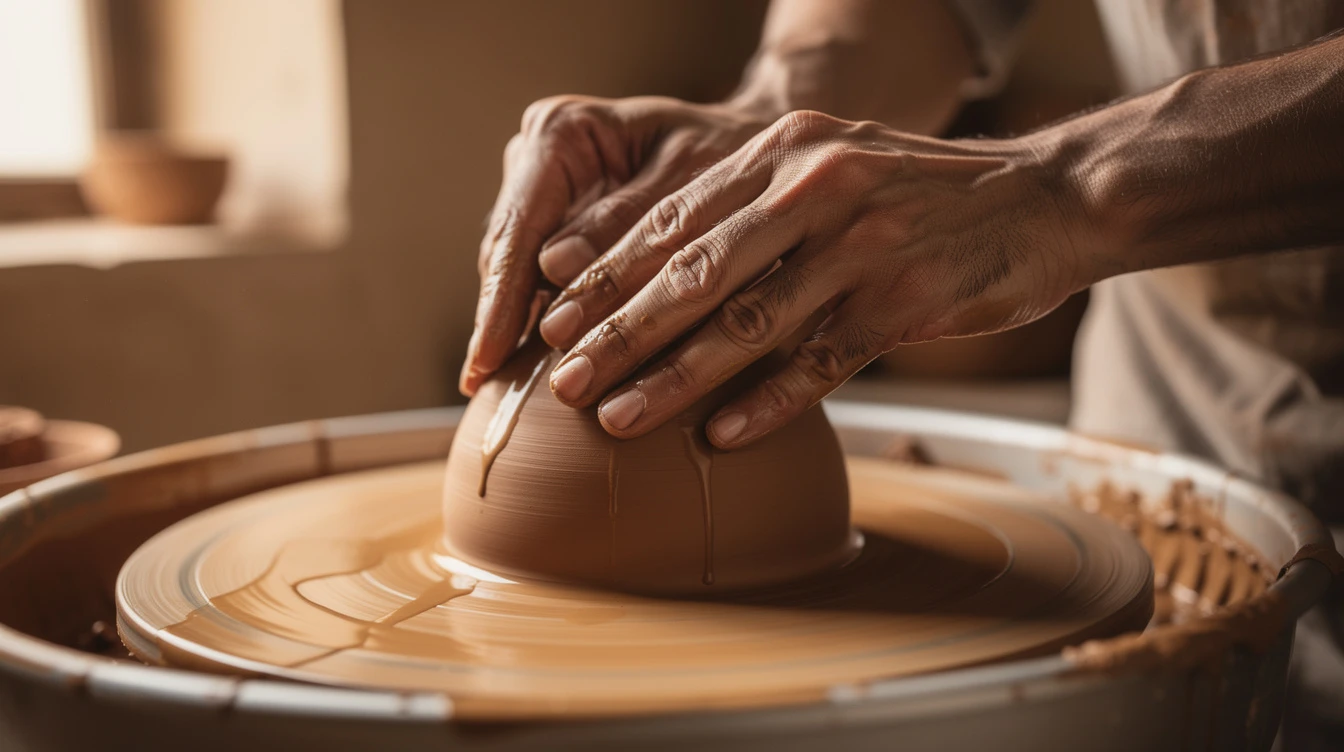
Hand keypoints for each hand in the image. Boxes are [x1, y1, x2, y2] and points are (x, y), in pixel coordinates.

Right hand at [459, 95, 772, 395]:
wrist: (760, 150)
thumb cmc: (734, 154)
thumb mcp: (696, 178)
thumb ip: (633, 219)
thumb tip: (553, 266)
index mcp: (563, 132)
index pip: (519, 226)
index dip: (500, 297)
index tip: (487, 358)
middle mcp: (539, 160)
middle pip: (507, 254)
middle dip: (502, 320)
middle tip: (490, 387)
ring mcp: (546, 198)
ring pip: (519, 275)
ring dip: (517, 330)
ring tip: (501, 390)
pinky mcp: (562, 230)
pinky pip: (544, 284)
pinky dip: (546, 323)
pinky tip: (530, 372)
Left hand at [539, 110, 1087, 447]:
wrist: (1044, 198)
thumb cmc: (919, 192)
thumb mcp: (833, 165)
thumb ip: (755, 205)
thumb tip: (665, 269)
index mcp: (783, 153)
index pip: (674, 220)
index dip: (607, 274)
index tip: (553, 317)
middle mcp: (814, 191)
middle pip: (694, 273)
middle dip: (619, 332)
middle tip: (563, 377)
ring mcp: (860, 247)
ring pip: (747, 323)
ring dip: (674, 378)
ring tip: (616, 419)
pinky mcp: (903, 302)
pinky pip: (820, 362)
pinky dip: (767, 402)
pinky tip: (720, 437)